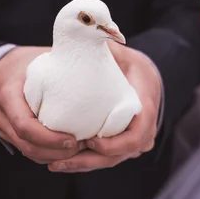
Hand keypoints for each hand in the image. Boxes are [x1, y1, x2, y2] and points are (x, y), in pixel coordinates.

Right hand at [0, 46, 82, 162]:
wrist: (0, 67)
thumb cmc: (27, 62)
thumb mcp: (40, 58)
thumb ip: (62, 63)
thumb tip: (98, 58)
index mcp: (9, 95)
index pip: (25, 126)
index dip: (49, 138)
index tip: (73, 139)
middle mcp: (3, 115)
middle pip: (27, 145)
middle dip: (56, 152)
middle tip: (82, 147)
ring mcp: (4, 127)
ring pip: (28, 152)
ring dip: (54, 156)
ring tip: (80, 150)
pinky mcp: (11, 134)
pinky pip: (29, 150)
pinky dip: (48, 154)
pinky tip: (68, 151)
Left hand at [48, 44, 161, 172]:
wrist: (143, 77)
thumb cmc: (130, 65)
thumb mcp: (123, 56)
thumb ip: (107, 48)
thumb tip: (89, 33)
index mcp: (146, 109)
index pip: (136, 137)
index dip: (114, 145)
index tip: (90, 140)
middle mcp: (143, 130)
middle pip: (118, 156)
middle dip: (88, 162)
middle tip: (59, 161)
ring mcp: (133, 140)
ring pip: (109, 160)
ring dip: (83, 165)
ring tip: (54, 165)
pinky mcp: (121, 144)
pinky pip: (105, 157)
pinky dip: (85, 160)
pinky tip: (61, 161)